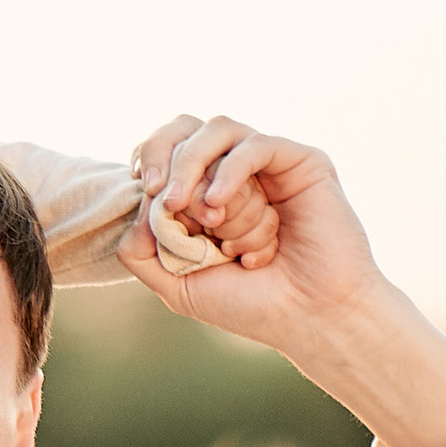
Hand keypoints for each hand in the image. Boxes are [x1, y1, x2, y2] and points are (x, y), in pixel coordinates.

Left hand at [115, 118, 445, 446]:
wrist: (309, 318)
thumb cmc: (249, 304)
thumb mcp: (177, 285)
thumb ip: (140, 249)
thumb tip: (135, 205)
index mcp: (203, 193)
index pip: (163, 150)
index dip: (149, 163)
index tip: (146, 196)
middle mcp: (233, 172)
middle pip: (185, 128)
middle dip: (166, 158)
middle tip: (164, 198)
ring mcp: (267, 164)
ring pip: (217, 130)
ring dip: (198, 169)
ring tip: (202, 213)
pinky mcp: (299, 161)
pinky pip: (254, 146)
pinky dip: (230, 172)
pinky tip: (220, 205)